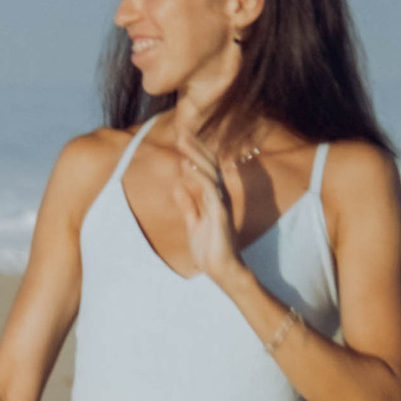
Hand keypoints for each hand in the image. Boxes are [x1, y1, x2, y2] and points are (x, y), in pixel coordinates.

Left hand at [177, 133, 242, 281]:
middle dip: (196, 147)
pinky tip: (189, 165)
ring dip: (196, 155)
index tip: (182, 139)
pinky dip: (199, 176)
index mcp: (213, 197)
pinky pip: (210, 190)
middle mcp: (220, 196)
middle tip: (182, 130)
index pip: (206, 169)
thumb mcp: (193, 223)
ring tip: (183, 140)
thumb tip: (178, 185)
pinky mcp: (220, 213)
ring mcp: (221, 203)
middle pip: (209, 164)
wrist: (222, 269)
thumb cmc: (210, 248)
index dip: (195, 153)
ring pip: (210, 172)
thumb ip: (187, 204)